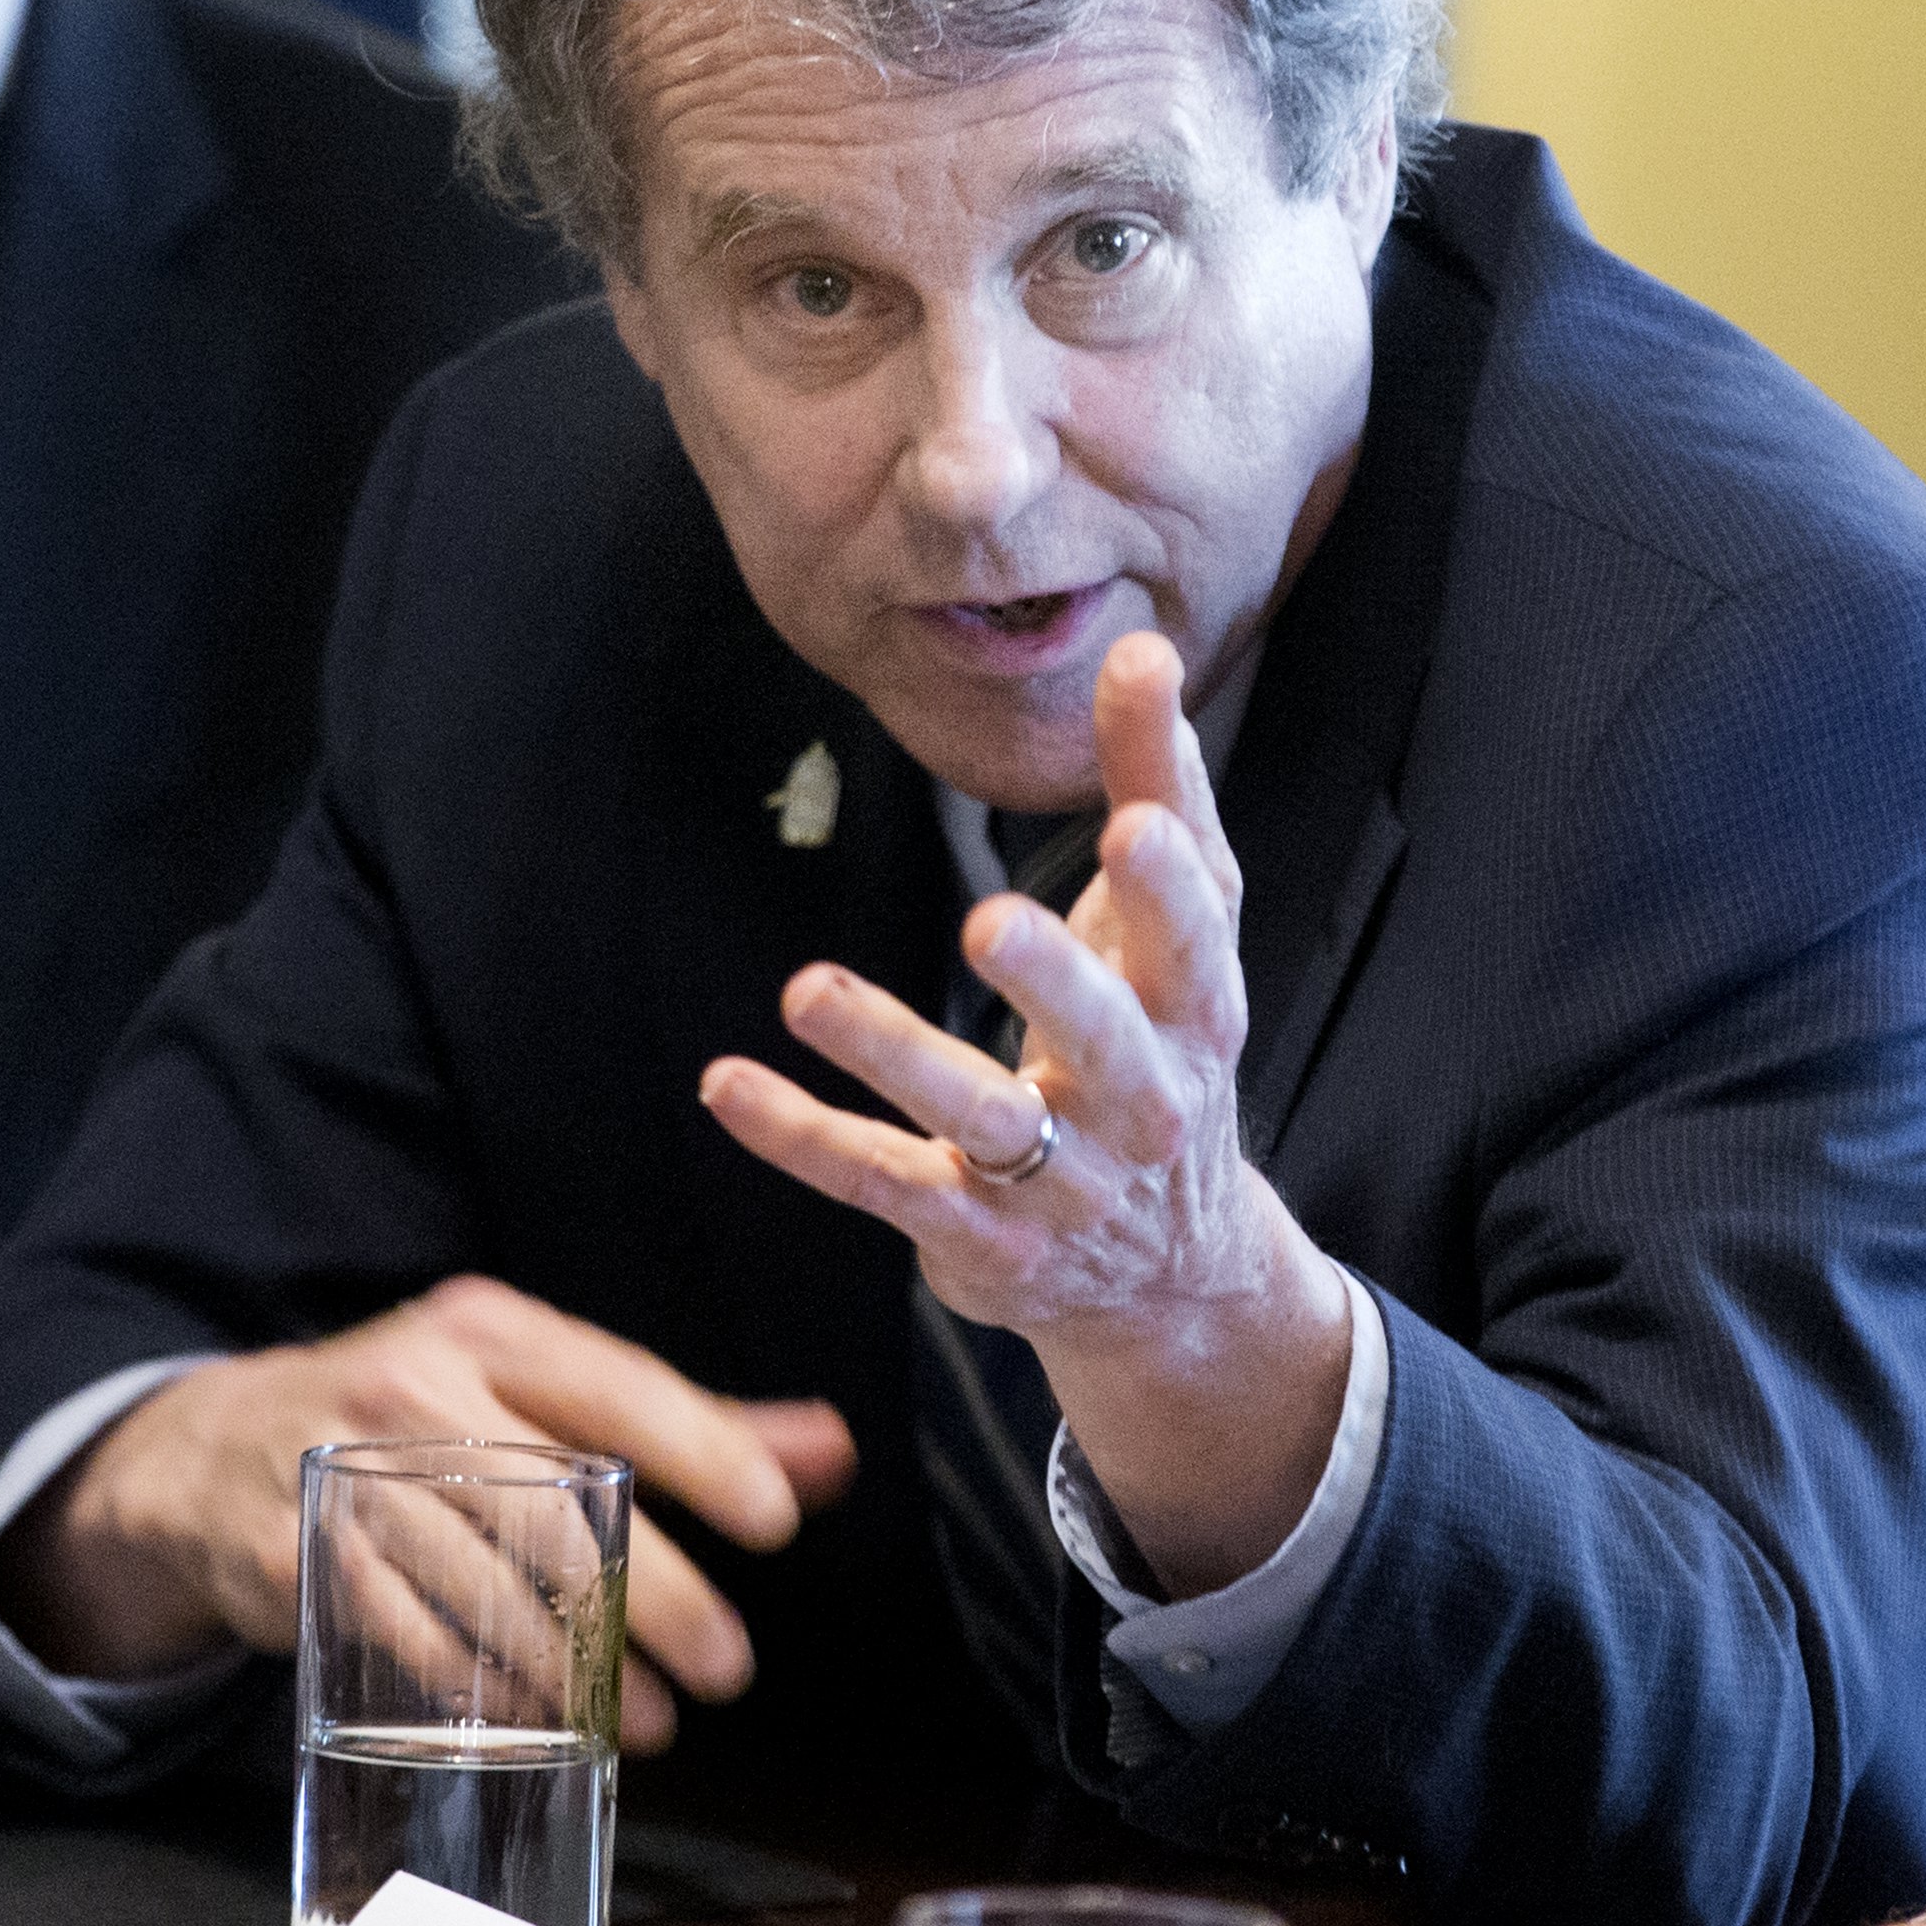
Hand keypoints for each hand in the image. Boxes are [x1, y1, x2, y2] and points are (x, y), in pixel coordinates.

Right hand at [0, 1273, 855, 1749]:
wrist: (217, 1452)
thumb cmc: (418, 1420)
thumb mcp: (538, 1390)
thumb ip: (686, 1422)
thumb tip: (830, 1452)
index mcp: (491, 1333)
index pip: (615, 1386)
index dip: (703, 1449)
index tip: (778, 1518)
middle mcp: (416, 1391)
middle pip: (555, 1501)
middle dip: (653, 1593)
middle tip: (730, 1665)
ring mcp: (347, 1472)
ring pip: (481, 1577)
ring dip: (574, 1663)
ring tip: (652, 1721)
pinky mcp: (296, 1556)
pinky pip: (401, 1630)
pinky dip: (478, 1681)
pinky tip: (539, 1718)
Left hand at [696, 630, 1356, 1597]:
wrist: (1169, 1278)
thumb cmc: (1162, 1051)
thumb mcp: (1180, 934)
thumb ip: (1161, 790)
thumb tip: (1146, 648)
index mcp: (1198, 1014)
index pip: (1194, 946)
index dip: (1168, 893)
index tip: (1136, 830)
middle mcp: (1140, 1102)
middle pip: (1102, 1040)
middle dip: (1054, 984)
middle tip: (993, 925)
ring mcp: (1058, 1182)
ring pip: (977, 1116)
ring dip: (894, 1055)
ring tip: (811, 990)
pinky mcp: (975, 1234)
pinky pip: (881, 1177)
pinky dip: (802, 1136)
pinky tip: (727, 1085)